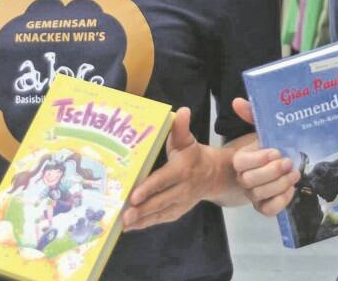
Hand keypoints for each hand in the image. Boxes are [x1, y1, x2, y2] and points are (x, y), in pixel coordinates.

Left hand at [122, 107, 226, 230]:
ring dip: (142, 220)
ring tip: (124, 224)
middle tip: (124, 214)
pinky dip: (146, 224)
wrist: (214, 175)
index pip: (164, 180)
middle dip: (142, 209)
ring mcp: (181, 203)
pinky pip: (162, 219)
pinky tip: (130, 227)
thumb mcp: (188, 140)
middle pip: (161, 201)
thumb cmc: (194, 155)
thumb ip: (181, 128)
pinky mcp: (178, 211)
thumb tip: (182, 111)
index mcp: (183, 169)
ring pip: (160, 213)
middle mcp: (183, 189)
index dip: (150, 188)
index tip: (134, 195)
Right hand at [231, 98, 299, 215]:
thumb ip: (251, 114)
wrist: (269, 166)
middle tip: (288, 162)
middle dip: (272, 172)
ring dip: (280, 185)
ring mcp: (252, 194)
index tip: (276, 151)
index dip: (258, 159)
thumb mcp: (260, 129)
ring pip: (259, 195)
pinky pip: (268, 210)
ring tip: (295, 174)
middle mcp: (243, 178)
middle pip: (249, 181)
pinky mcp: (263, 205)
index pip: (241, 162)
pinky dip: (281, 201)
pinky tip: (291, 189)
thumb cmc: (264, 146)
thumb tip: (237, 101)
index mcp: (241, 159)